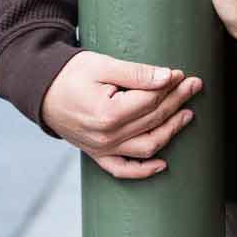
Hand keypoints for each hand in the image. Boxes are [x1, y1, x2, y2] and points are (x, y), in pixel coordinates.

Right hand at [40, 50, 199, 178]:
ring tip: (187, 114)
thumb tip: (169, 77)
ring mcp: (102, 149)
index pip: (151, 100)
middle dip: (177, 101)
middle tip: (194, 85)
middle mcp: (106, 137)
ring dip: (171, 131)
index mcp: (108, 113)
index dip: (171, 86)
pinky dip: (144, 170)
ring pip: (147, 146)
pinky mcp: (97, 154)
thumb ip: (137, 73)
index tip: (183, 74)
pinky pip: (123, 170)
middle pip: (153, 119)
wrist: (42, 91)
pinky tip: (163, 164)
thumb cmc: (71, 74)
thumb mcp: (103, 65)